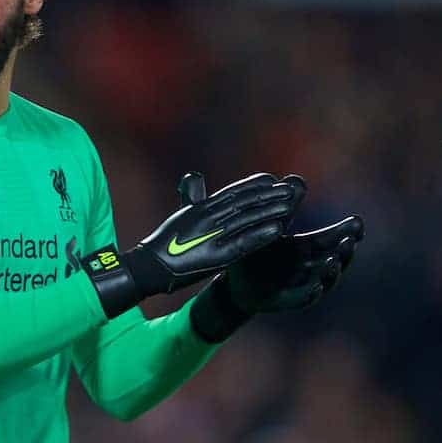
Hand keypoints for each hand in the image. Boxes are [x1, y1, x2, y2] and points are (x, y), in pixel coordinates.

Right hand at [83, 172, 304, 317]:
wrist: (151, 266)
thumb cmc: (165, 242)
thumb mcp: (180, 213)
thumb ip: (192, 196)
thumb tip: (194, 176)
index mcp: (202, 208)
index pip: (233, 192)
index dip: (253, 185)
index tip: (271, 179)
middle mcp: (209, 217)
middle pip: (245, 202)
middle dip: (269, 195)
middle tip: (290, 189)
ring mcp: (214, 235)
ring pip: (248, 219)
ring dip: (270, 211)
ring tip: (290, 205)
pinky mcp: (217, 255)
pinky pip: (244, 243)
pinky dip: (261, 236)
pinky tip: (277, 230)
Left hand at [222, 214, 363, 312]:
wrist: (230, 281)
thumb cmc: (252, 251)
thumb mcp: (267, 226)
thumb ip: (284, 206)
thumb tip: (296, 179)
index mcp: (305, 248)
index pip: (331, 239)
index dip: (346, 232)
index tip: (357, 222)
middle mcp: (307, 267)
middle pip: (334, 259)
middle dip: (345, 251)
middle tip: (350, 240)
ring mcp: (299, 284)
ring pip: (324, 281)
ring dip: (332, 272)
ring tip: (334, 259)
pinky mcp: (285, 300)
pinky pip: (302, 299)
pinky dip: (311, 294)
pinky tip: (317, 286)